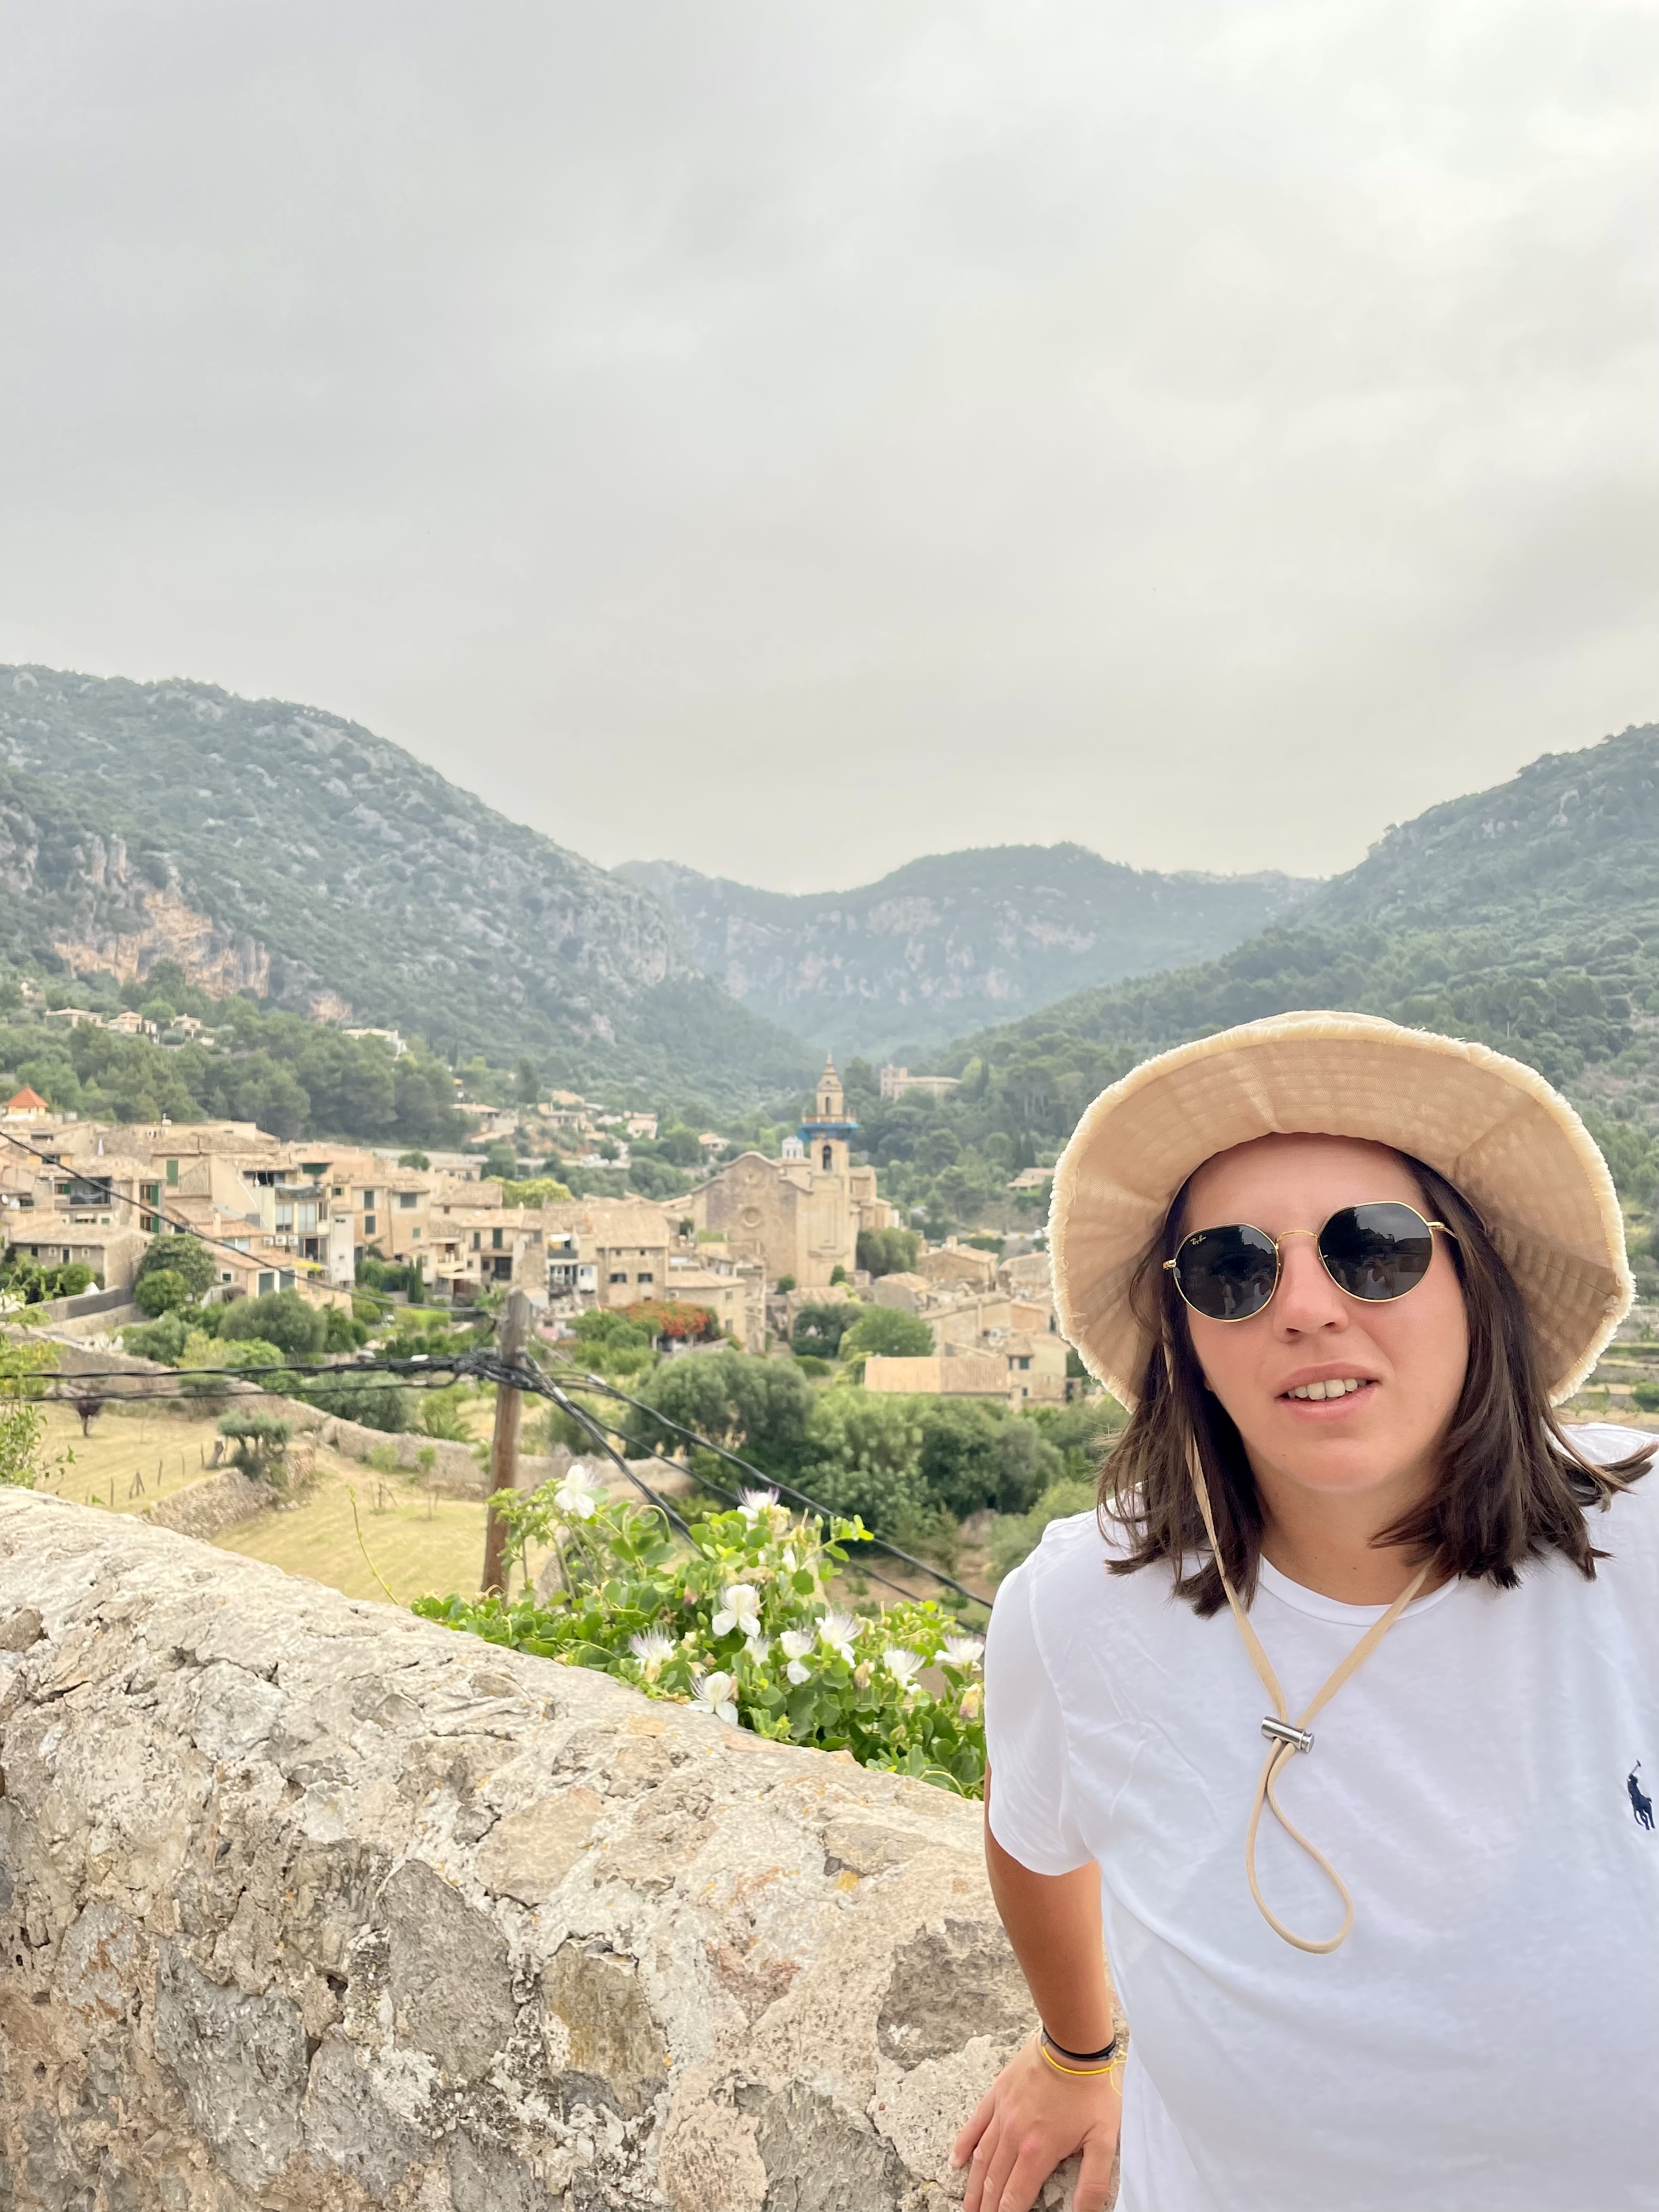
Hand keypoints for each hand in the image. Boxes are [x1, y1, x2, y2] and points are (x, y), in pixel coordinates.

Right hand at [951, 2037, 1120, 2211]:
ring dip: (972, 2186)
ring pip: (980, 2159)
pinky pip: (975, 2124)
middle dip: (985, 2208)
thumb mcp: (1104, 2141)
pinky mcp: (997, 2094)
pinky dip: (963, 2145)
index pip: (1014, 2198)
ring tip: (967, 2206)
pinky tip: (956, 2161)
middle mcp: (1013, 2136)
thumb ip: (1092, 2183)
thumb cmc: (1092, 2092)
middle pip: (993, 2183)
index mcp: (1037, 2152)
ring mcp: (1002, 2114)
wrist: (1073, 2044)